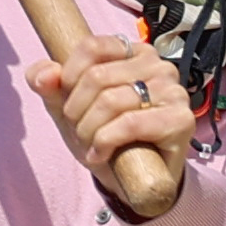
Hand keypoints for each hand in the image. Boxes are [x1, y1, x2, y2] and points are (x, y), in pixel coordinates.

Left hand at [27, 38, 197, 218]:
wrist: (134, 179)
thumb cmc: (105, 136)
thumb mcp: (69, 107)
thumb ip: (50, 86)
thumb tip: (44, 75)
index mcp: (134, 53)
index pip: (93, 46)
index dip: (69, 77)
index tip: (67, 103)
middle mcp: (159, 66)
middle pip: (98, 76)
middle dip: (77, 111)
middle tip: (80, 131)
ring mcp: (173, 91)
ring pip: (111, 101)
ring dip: (90, 130)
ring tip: (92, 145)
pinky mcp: (181, 120)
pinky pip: (130, 123)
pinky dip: (106, 141)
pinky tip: (100, 154)